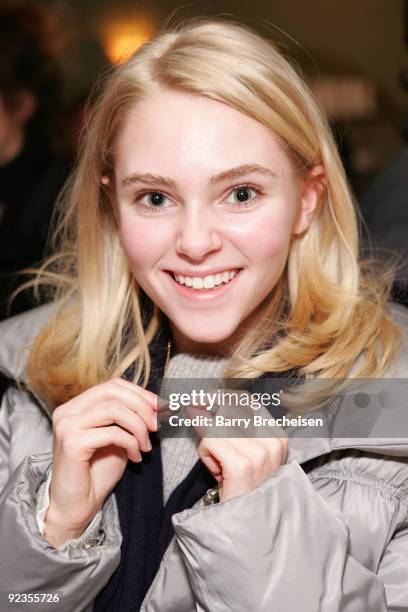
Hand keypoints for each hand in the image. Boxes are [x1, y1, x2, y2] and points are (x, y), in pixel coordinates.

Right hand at [44, 378, 157, 545]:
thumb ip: (130, 418)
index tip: (160, 407)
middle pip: (112, 391)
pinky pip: (112, 433)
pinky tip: (136, 458)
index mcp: (76, 406)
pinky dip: (131, 443)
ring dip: (138, 427)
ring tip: (146, 446)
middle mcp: (67, 411)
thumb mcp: (118, 437)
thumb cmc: (97, 472)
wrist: (77, 506)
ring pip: (114, 409)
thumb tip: (159, 403)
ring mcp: (67, 426)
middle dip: (142, 406)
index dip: (140, 393)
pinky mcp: (72, 443)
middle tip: (157, 425)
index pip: (112, 385)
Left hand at [186, 395, 287, 501]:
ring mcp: (258, 452)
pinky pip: (210, 440)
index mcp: (277, 435)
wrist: (250, 527)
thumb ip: (230, 426)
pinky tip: (217, 471)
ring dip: (209, 444)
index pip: (244, 400)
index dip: (219, 396)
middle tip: (205, 435)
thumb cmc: (243, 489)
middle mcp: (271, 441)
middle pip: (227, 409)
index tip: (201, 399)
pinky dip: (206, 454)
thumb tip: (201, 401)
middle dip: (209, 421)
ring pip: (216, 426)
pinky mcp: (241, 464)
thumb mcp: (244, 453)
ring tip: (220, 467)